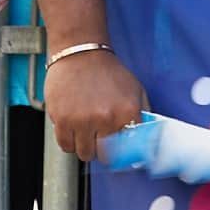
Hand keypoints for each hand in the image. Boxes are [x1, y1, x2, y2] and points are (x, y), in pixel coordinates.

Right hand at [46, 47, 147, 161]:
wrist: (80, 53)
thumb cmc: (108, 72)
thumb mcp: (136, 90)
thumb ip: (143, 117)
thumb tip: (147, 143)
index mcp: (127, 112)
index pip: (129, 150)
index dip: (124, 154)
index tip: (121, 154)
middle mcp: (106, 118)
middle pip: (105, 156)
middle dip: (104, 150)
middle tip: (101, 138)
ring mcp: (82, 120)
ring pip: (84, 154)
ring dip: (85, 145)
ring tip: (86, 129)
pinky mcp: (62, 119)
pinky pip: (65, 146)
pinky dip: (69, 141)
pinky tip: (74, 127)